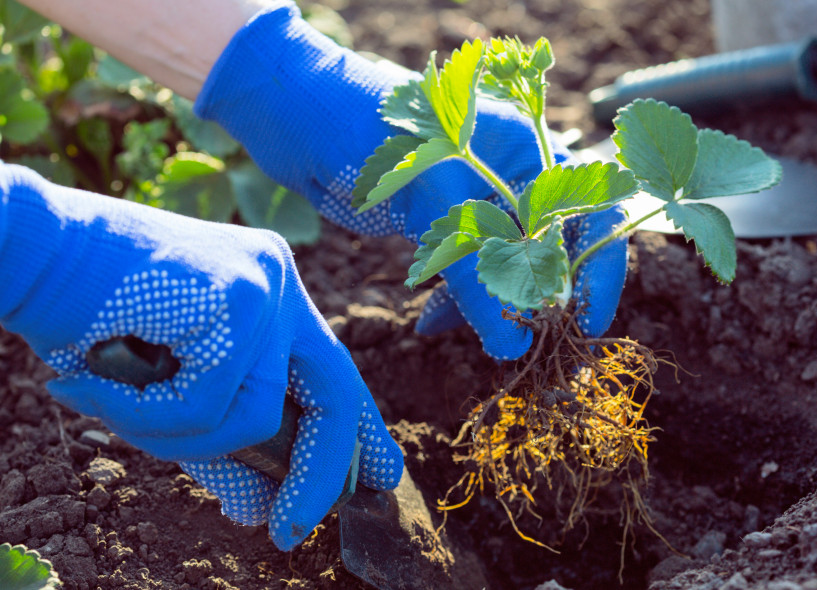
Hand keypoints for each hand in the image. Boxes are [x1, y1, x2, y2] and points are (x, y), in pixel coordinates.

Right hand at [0, 164, 401, 549]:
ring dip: (178, 438)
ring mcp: (264, 284)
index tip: (376, 476)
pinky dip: (144, 416)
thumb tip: (257, 506)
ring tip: (112, 409)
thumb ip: (217, 438)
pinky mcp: (235, 298)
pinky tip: (94, 387)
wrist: (23, 249)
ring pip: (255, 416)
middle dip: (318, 470)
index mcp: (269, 294)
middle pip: (333, 393)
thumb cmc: (83, 315)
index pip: (330, 372)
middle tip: (290, 529)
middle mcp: (278, 282)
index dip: (355, 430)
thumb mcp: (164, 388)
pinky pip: (208, 405)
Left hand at [194, 3, 627, 359]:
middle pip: (553, 248)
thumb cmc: (366, 127)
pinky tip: (431, 328)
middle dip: (546, 301)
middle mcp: (512, 176)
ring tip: (488, 346)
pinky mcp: (442, 223)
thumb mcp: (429, 199)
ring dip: (498, 309)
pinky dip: (456, 303)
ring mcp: (476, 201)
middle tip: (536, 348)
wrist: (294, 110)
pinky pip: (466, 273)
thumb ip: (473, 273)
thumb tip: (514, 346)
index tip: (586, 324)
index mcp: (529, 151)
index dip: (600, 270)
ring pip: (507, 268)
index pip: (591, 211)